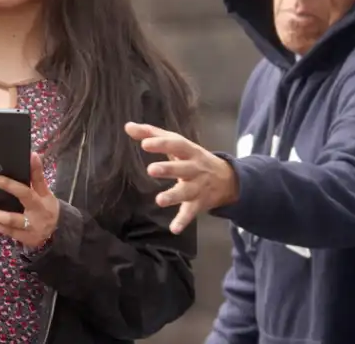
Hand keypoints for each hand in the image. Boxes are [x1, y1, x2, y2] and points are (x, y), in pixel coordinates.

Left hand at [0, 152, 58, 248]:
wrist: (57, 230)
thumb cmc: (47, 206)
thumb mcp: (45, 191)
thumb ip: (37, 175)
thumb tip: (33, 155)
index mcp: (39, 204)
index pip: (24, 193)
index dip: (8, 185)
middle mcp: (33, 219)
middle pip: (13, 216)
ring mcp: (27, 231)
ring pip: (8, 226)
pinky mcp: (23, 239)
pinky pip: (7, 233)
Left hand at [125, 122, 239, 233]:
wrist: (226, 179)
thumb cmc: (193, 158)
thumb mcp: (178, 143)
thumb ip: (152, 134)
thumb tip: (128, 126)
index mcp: (188, 151)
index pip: (176, 144)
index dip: (161, 144)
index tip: (145, 144)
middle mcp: (194, 168)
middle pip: (182, 168)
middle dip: (168, 169)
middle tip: (151, 170)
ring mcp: (197, 187)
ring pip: (186, 192)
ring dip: (173, 196)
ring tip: (159, 200)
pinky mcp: (198, 203)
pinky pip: (190, 213)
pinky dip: (183, 221)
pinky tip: (174, 229)